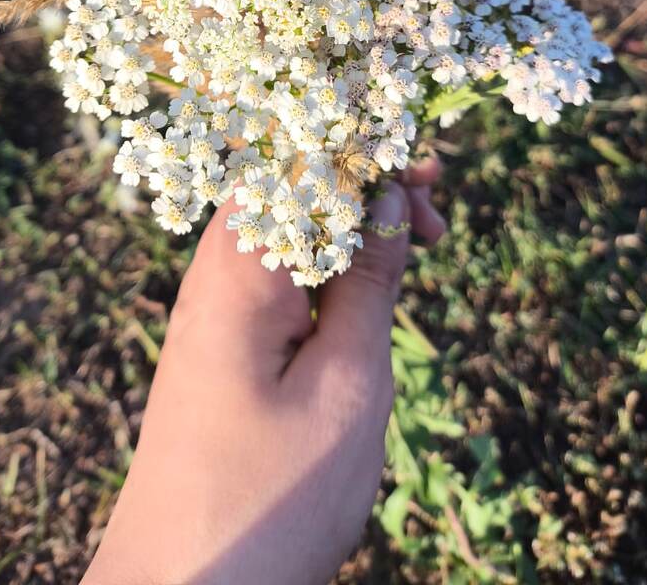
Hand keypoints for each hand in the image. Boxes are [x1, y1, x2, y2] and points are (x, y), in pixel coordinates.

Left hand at [83, 160, 444, 584]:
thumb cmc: (269, 497)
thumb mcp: (346, 385)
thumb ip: (368, 283)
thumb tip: (387, 197)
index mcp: (239, 266)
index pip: (300, 161)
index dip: (366, 150)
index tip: (428, 172)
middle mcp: (214, 271)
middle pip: (292, 185)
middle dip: (364, 182)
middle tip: (434, 216)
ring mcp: (212, 307)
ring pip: (288, 227)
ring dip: (351, 225)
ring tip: (415, 244)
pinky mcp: (220, 341)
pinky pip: (278, 272)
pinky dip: (328, 266)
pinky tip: (366, 286)